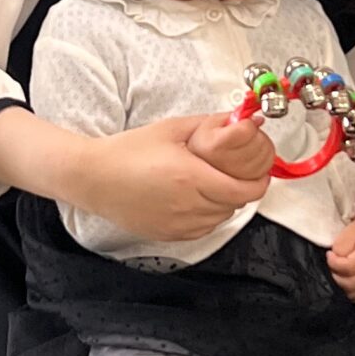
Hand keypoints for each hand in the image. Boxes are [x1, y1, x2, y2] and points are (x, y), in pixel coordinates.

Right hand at [79, 116, 270, 242]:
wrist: (93, 178)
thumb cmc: (127, 151)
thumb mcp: (171, 128)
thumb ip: (210, 124)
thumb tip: (243, 120)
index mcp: (192, 177)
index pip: (244, 190)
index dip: (260, 182)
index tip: (261, 172)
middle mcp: (188, 206)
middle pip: (235, 205)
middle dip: (241, 189)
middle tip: (235, 173)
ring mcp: (179, 225)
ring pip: (220, 219)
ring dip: (224, 203)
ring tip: (212, 184)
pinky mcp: (168, 235)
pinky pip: (202, 229)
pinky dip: (207, 216)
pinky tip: (195, 199)